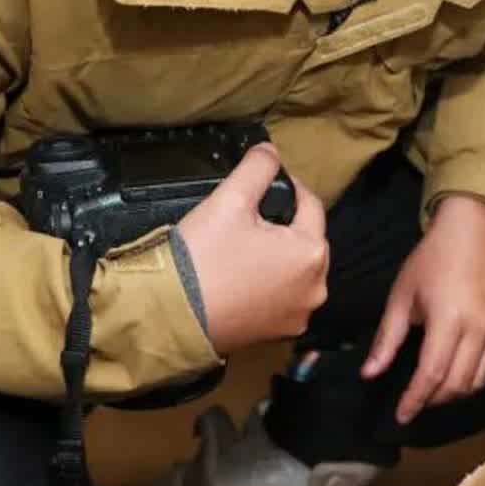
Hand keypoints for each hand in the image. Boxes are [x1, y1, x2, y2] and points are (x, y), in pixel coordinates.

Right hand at [174, 144, 327, 354]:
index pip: (310, 204)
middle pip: (305, 240)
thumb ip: (257, 168)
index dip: (288, 187)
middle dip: (282, 225)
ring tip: (242, 248)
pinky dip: (267, 285)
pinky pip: (281, 298)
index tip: (265, 183)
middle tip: (247, 219)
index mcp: (312, 252)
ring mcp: (299, 315)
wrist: (169, 318)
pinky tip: (241, 277)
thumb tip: (270, 151)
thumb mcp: (229, 200)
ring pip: (294, 270)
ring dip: (276, 256)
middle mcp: (316, 287)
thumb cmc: (202, 259)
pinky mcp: (279, 334)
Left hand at [363, 195, 484, 422]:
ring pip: (479, 380)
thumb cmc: (430, 261)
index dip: (415, 400)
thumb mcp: (401, 297)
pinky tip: (458, 377)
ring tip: (434, 393)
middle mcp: (478, 327)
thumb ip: (387, 339)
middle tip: (415, 403)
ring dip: (455, 394)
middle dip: (433, 400)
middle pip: (457, 384)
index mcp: (448, 318)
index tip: (402, 415)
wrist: (472, 233)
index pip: (432, 374)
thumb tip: (369, 374)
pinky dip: (475, 380)